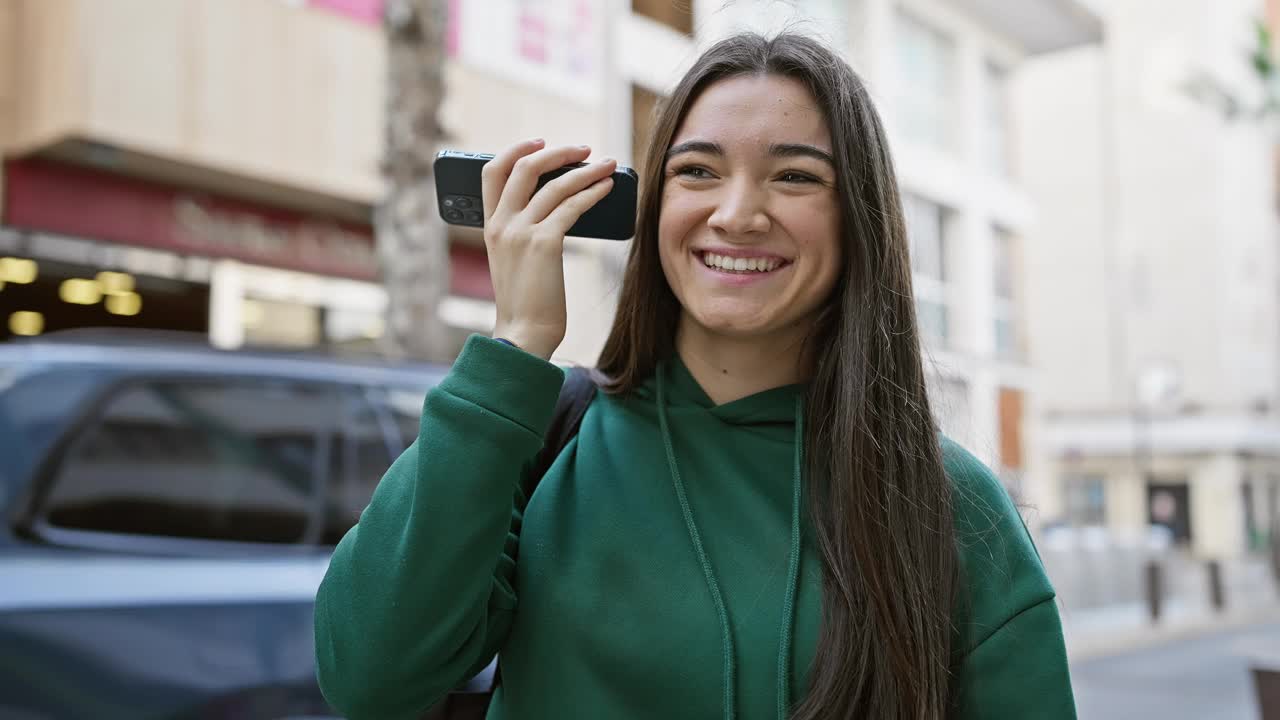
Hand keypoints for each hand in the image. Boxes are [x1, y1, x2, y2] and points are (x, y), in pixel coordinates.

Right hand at [481, 139, 616, 359]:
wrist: (524, 334)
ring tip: (608, 165)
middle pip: (524, 167)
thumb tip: (556, 207)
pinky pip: (572, 207)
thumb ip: (522, 233)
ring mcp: (520, 232)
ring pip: (554, 185)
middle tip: (583, 149)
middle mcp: (501, 224)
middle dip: (557, 152)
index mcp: (489, 226)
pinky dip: (593, 193)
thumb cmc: (526, 302)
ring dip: (585, 170)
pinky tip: (607, 189)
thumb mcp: (514, 260)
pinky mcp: (544, 243)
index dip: (516, 150)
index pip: (492, 171)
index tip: (540, 142)